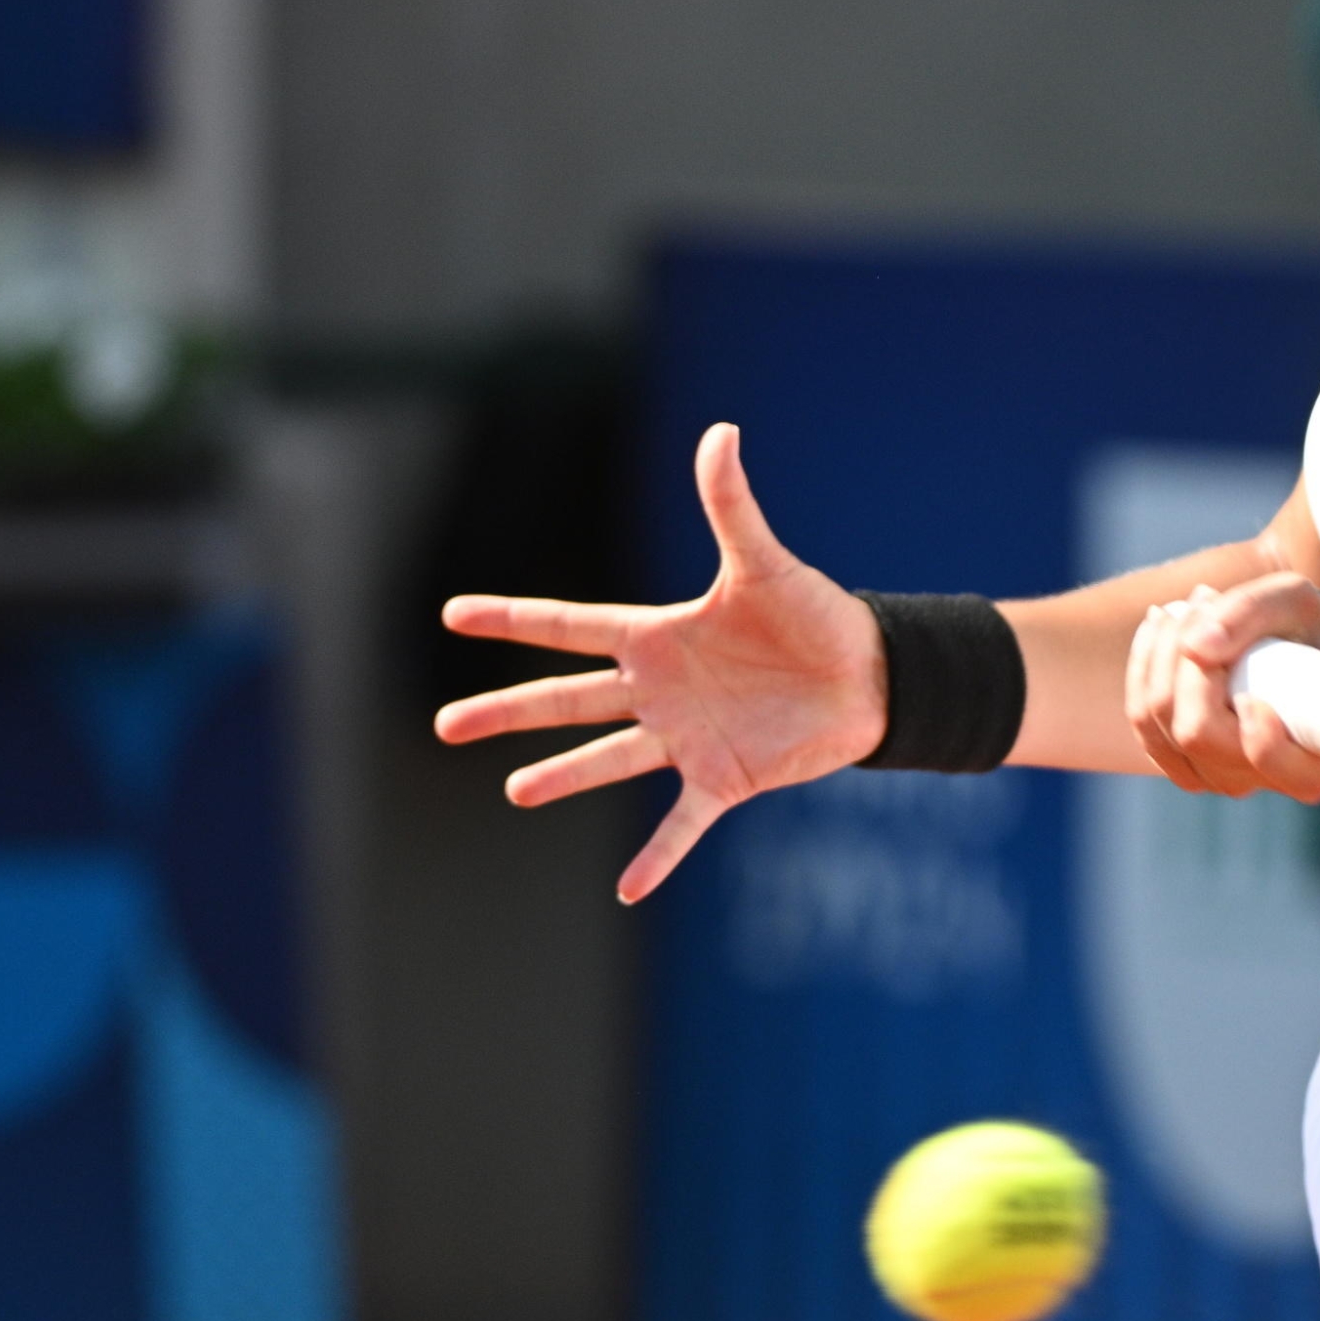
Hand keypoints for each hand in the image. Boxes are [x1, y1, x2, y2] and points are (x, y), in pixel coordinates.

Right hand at [435, 422, 885, 901]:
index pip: (570, 626)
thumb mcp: (765, 561)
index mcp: (660, 636)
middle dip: (507, 710)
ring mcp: (687, 736)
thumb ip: (730, 504)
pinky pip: (682, 823)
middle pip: (568, 699)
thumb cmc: (818, 613)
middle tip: (445, 725)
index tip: (451, 615)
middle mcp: (661, 689)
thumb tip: (720, 431)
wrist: (874, 673)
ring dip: (563, 777)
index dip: (513, 619)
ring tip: (514, 791)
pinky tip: (628, 889)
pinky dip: (658, 856)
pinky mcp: (725, 777)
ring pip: (608, 759)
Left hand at [1122, 571, 1319, 802]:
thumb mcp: (1295, 603)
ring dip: (1163, 649)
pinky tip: (1163, 625)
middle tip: (1209, 600)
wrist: (1296, 648)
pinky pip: (1141, 719)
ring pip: (1157, 721)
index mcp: (1309, 767)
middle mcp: (1257, 781)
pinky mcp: (1176, 758)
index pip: (1264, 762)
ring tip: (1192, 604)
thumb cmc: (1303, 630)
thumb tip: (1193, 648)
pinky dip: (1144, 663)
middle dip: (1187, 657)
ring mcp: (1212, 775)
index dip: (1257, 731)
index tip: (1258, 687)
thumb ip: (1252, 613)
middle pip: (1194, 731)